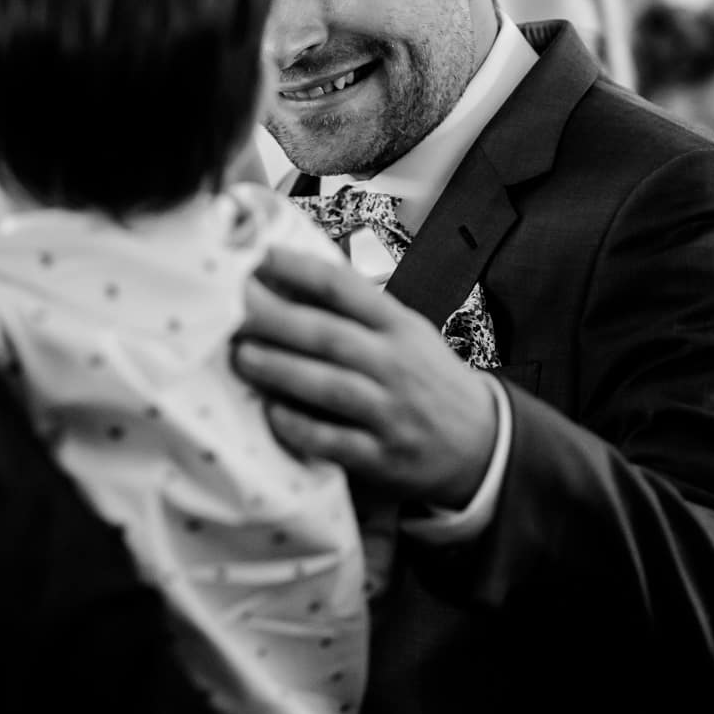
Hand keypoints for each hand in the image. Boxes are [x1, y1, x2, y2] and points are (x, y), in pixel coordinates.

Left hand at [233, 245, 499, 508]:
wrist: (482, 443)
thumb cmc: (424, 377)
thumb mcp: (404, 333)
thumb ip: (354, 312)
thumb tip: (282, 278)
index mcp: (397, 326)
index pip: (344, 289)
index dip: (298, 269)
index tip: (257, 256)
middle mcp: (396, 364)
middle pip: (329, 336)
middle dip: (276, 320)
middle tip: (231, 310)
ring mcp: (391, 412)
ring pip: (331, 387)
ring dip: (282, 371)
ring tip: (241, 357)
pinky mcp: (384, 457)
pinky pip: (336, 442)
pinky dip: (301, 429)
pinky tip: (272, 414)